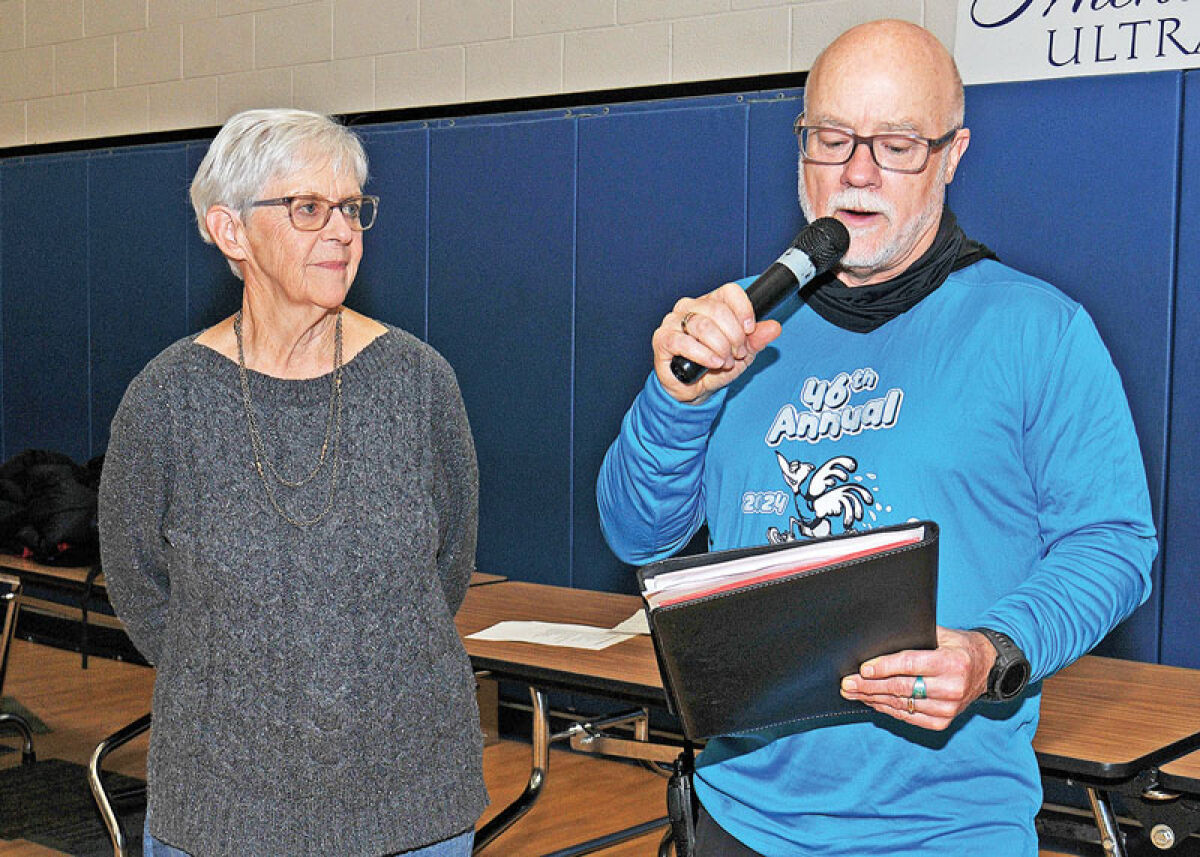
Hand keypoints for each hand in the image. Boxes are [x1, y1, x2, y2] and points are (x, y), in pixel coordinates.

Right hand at [652, 283, 781, 403]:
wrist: (693, 390)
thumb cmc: (713, 367)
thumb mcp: (742, 354)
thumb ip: (757, 339)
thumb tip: (774, 327)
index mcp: (710, 303)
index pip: (729, 292)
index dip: (743, 310)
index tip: (749, 329)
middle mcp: (690, 307)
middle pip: (717, 310)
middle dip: (733, 336)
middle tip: (737, 353)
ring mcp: (674, 321)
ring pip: (703, 325)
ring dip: (719, 347)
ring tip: (724, 362)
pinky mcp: (662, 339)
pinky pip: (684, 342)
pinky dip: (703, 355)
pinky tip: (712, 363)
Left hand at [838, 627, 996, 730]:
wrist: (986, 669)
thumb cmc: (959, 647)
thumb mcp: (942, 634)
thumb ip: (915, 636)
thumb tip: (879, 639)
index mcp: (951, 662)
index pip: (909, 664)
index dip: (883, 667)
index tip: (862, 668)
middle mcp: (951, 688)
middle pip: (901, 687)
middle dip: (869, 686)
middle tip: (847, 683)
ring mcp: (948, 708)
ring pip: (901, 704)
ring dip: (873, 699)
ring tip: (854, 693)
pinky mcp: (943, 721)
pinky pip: (908, 717)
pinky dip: (888, 709)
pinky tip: (873, 702)